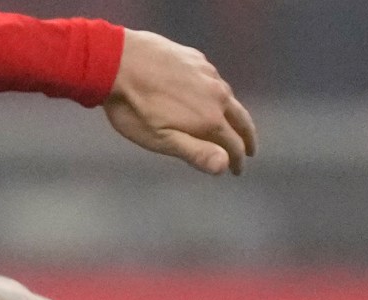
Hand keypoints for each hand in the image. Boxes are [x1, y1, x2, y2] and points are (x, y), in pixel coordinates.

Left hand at [103, 29, 254, 175]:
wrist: (117, 61)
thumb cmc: (134, 108)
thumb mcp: (161, 139)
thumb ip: (195, 152)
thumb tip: (225, 165)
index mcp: (210, 119)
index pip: (234, 144)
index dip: (236, 161)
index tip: (235, 171)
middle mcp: (216, 94)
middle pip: (241, 119)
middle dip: (247, 138)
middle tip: (250, 151)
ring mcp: (208, 74)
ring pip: (229, 97)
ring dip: (234, 115)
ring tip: (231, 125)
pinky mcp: (197, 59)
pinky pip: (215, 79)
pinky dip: (218, 94)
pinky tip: (209, 96)